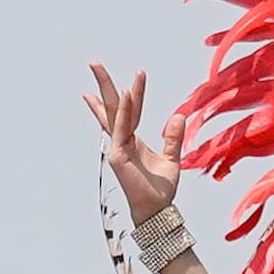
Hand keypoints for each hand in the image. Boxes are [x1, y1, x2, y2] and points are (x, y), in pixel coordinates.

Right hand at [82, 65, 185, 223]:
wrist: (158, 209)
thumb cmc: (161, 189)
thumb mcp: (172, 158)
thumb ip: (173, 137)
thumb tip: (178, 115)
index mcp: (132, 141)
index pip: (129, 112)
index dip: (131, 94)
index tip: (131, 75)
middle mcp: (122, 141)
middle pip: (111, 107)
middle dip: (103, 85)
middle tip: (94, 63)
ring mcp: (117, 147)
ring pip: (114, 112)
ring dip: (108, 89)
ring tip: (98, 68)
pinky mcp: (118, 155)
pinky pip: (122, 127)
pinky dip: (125, 111)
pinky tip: (126, 93)